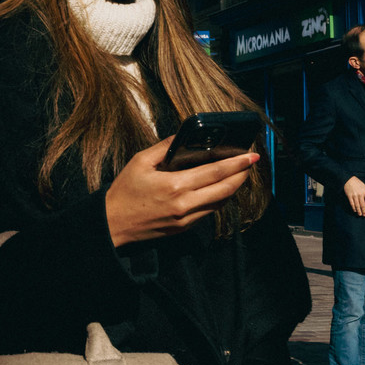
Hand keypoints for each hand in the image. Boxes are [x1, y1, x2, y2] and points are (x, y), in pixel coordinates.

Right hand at [104, 139, 258, 246]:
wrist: (112, 223)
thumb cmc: (124, 191)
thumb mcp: (140, 162)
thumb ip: (165, 147)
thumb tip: (184, 136)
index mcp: (175, 185)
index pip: (215, 172)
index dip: (236, 163)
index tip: (250, 155)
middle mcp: (184, 204)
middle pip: (225, 189)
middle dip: (242, 175)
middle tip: (251, 162)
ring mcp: (186, 219)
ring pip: (220, 203)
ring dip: (233, 188)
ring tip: (239, 174)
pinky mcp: (184, 228)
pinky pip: (209, 212)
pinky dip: (219, 199)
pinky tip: (220, 188)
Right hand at [344, 176, 364, 215]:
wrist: (348, 179)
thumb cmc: (357, 183)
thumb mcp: (364, 186)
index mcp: (364, 192)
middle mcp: (360, 194)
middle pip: (363, 204)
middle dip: (364, 211)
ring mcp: (354, 195)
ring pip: (357, 205)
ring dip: (359, 210)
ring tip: (360, 214)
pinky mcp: (349, 196)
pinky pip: (352, 203)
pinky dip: (353, 207)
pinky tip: (355, 210)